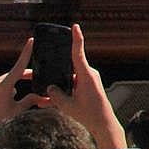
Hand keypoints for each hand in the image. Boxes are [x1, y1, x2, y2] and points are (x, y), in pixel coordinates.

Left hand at [0, 37, 50, 148]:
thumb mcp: (17, 111)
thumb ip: (30, 100)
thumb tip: (43, 95)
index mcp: (3, 86)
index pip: (18, 66)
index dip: (26, 52)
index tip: (31, 40)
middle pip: (14, 75)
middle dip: (26, 77)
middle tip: (38, 80)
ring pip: (6, 82)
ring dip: (15, 86)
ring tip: (19, 100)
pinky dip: (6, 92)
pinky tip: (7, 104)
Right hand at [45, 24, 126, 148]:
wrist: (103, 123)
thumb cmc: (88, 114)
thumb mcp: (67, 105)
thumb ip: (56, 95)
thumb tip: (50, 87)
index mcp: (86, 75)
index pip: (78, 53)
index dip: (76, 38)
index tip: (75, 26)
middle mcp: (88, 74)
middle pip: (70, 66)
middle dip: (57, 69)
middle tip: (45, 71)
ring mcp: (89, 79)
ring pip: (70, 77)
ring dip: (60, 84)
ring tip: (48, 97)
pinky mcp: (88, 86)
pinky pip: (73, 84)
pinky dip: (65, 90)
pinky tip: (52, 101)